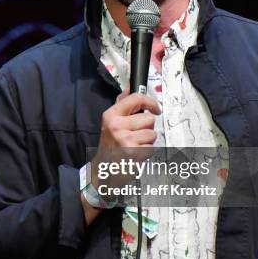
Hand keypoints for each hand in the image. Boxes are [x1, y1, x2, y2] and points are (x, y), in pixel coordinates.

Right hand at [81, 90, 160, 224]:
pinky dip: (146, 153)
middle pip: (149, 119)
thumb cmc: (109, 146)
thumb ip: (122, 104)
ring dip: (147, 142)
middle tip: (135, 136)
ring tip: (134, 146)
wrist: (102, 172)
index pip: (136, 98)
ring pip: (152, 134)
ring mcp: (125, 140)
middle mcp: (116, 126)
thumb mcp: (110, 122)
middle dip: (147, 128)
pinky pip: (151, 148)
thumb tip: (131, 87)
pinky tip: (135, 155)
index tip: (156, 108)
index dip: (150, 102)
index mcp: (111, 115)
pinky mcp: (133, 153)